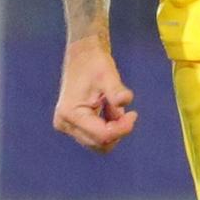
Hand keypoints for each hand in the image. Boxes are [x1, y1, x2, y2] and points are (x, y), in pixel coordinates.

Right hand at [52, 36, 138, 151]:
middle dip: (117, 130)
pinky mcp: (73, 126)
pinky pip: (95, 136)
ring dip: (112, 128)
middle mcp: (65, 124)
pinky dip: (107, 126)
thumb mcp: (108, 76)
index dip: (122, 129)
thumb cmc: (95, 64)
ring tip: (112, 106)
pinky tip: (107, 107)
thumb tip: (126, 100)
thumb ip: (117, 91)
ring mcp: (67, 127)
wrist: (83, 57)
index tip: (134, 114)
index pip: (102, 136)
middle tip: (127, 112)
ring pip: (98, 142)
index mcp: (71, 114)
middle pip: (99, 143)